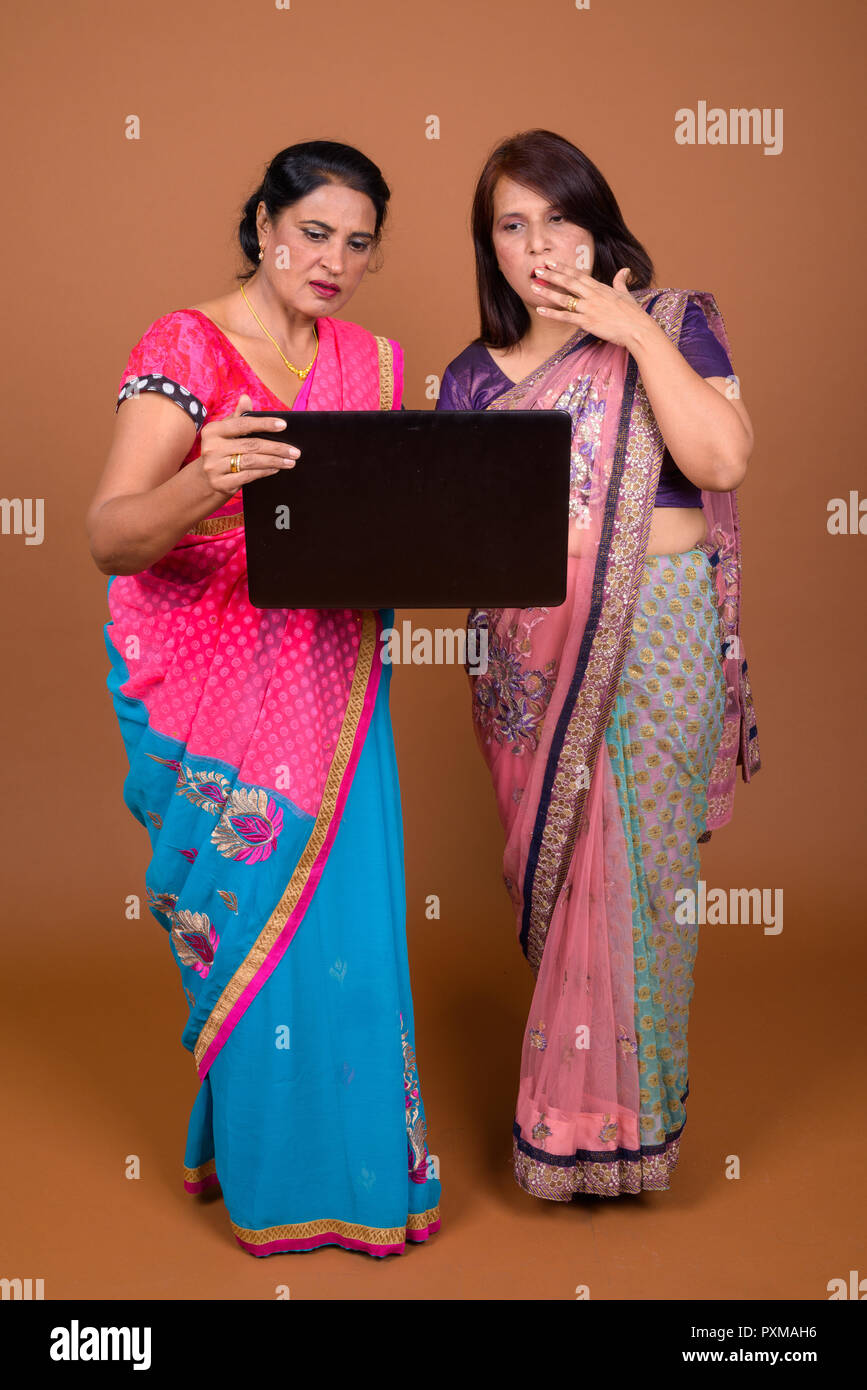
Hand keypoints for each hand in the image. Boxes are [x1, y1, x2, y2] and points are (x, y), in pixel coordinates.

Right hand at [197, 393, 299, 500]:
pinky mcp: (221, 483)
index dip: (264, 424)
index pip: (243, 424)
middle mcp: (211, 447)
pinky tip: (276, 469)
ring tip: (290, 461)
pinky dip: (265, 472)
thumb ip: (238, 416)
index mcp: (213, 430)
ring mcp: (214, 467)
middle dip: (276, 448)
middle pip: (251, 445)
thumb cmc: (221, 451)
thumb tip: (245, 398)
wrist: (206, 480)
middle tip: (295, 451)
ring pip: (251, 461)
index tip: (283, 425)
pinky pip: (248, 476)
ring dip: (274, 461)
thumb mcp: (226, 432)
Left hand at [531, 264, 650, 348]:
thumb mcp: (626, 294)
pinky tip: (540, 310)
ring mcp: (589, 308)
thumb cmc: (633, 313)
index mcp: (600, 287)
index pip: (578, 274)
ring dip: (548, 292)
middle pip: (568, 282)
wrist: (638, 329)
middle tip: (537, 269)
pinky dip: (552, 314)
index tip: (550, 262)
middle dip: (552, 275)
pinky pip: (566, 317)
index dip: (563, 268)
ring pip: (564, 298)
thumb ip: (621, 281)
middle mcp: (593, 295)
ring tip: (534, 287)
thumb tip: (625, 270)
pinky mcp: (587, 322)